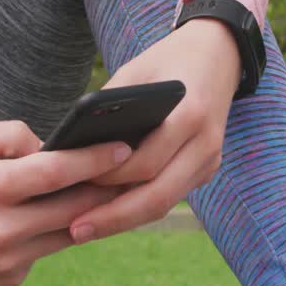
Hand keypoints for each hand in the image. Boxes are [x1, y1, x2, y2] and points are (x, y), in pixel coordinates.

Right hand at [0, 121, 130, 285]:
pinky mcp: (10, 277)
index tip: (124, 148)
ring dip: (90, 212)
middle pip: (75, 207)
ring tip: (107, 188)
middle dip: (107, 187)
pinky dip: (55, 232)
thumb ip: (8, 135)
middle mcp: (2, 228)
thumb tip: (49, 145)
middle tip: (132, 169)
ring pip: (69, 232)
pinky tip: (57, 216)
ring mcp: (8, 259)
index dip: (96, 160)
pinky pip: (47, 250)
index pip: (56, 172)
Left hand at [70, 18, 242, 242]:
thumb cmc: (167, 61)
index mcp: (190, 114)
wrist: (218, 54)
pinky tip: (107, 214)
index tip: (73, 189)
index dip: (109, 179)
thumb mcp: (135, 72)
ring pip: (165, 203)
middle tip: (75, 231)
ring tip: (85, 229)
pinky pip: (170, 195)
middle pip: (158, 196)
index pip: (146, 162)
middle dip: (114, 218)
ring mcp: (211, 160)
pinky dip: (139, 206)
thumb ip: (109, 108)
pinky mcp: (207, 168)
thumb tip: (67, 150)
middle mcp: (206, 144)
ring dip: (125, 220)